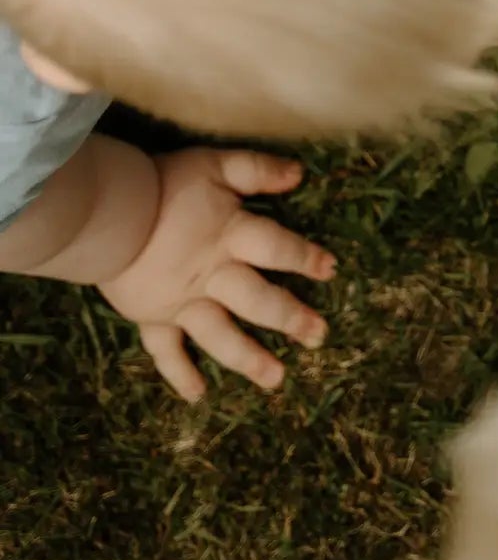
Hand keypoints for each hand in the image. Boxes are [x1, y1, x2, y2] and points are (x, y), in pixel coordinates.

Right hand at [99, 149, 335, 400]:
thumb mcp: (216, 164)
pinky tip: (197, 395)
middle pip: (258, 301)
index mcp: (231, 237)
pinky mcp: (151, 317)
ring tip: (276, 379)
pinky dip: (180, 373)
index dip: (305, 258)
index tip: (331, 271)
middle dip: (291, 319)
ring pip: (220, 335)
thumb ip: (257, 169)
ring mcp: (181, 302)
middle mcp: (212, 276)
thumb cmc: (163, 184)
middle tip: (318, 337)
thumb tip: (300, 173)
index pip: (278, 249)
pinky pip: (166, 351)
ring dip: (248, 359)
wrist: (103, 214)